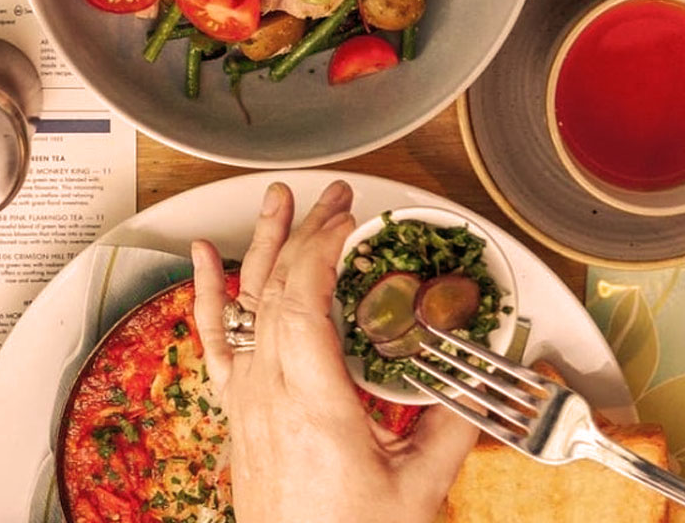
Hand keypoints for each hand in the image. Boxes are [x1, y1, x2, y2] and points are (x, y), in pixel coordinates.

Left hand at [191, 181, 478, 522]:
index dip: (323, 246)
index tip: (350, 217)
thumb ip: (452, 425)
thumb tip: (481, 380)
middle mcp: (267, 390)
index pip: (302, 298)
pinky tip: (203, 256)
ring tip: (279, 198)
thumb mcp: (417, 486)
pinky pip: (214, 338)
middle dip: (307, 231)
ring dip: (263, 244)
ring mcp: (245, 397)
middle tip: (338, 197)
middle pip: (277, 287)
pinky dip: (207, 291)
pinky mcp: (237, 409)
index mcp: (309, 400)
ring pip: (245, 302)